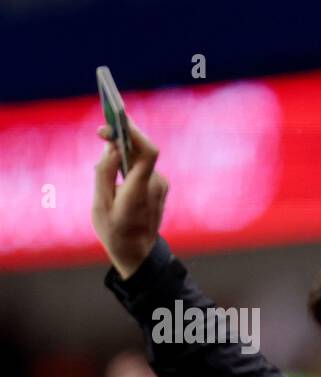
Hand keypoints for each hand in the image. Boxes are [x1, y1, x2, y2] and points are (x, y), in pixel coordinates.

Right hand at [92, 119, 167, 278]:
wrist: (138, 252)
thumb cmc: (115, 231)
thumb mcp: (100, 205)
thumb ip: (104, 173)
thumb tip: (110, 147)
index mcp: (140, 190)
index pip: (147, 153)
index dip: (133, 132)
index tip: (115, 120)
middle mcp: (155, 185)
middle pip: (143, 150)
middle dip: (122, 135)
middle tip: (101, 130)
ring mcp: (160, 185)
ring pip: (140, 157)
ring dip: (123, 147)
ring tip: (103, 138)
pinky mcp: (158, 186)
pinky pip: (141, 165)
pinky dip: (127, 158)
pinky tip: (113, 158)